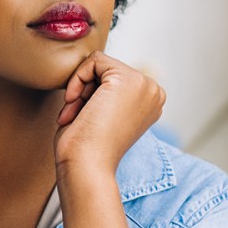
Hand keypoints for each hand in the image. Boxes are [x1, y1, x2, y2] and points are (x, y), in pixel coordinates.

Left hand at [55, 51, 165, 177]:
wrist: (86, 166)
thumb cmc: (85, 148)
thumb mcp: (102, 114)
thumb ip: (105, 91)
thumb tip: (94, 67)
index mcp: (150, 102)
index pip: (113, 79)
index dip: (89, 95)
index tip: (78, 118)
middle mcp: (154, 92)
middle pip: (107, 70)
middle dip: (83, 91)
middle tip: (72, 117)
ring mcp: (145, 85)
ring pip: (100, 64)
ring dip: (79, 88)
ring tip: (74, 114)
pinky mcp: (128, 79)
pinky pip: (95, 60)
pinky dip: (77, 78)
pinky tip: (74, 102)